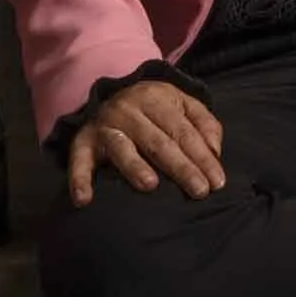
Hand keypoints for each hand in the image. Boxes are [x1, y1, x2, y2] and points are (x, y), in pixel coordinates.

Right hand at [64, 74, 228, 204]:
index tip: (217, 182)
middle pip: (158, 141)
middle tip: (199, 190)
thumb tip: (214, 151)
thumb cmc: (156, 111)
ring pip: (122, 147)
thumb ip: (204, 123)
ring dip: (135, 166)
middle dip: (181, 167)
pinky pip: (78, 160)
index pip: (183, 130)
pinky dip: (79, 179)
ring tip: (150, 185)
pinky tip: (84, 200)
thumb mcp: (182, 105)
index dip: (202, 156)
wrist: (111, 96)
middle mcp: (128, 109)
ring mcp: (104, 125)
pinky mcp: (83, 142)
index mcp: (156, 97)